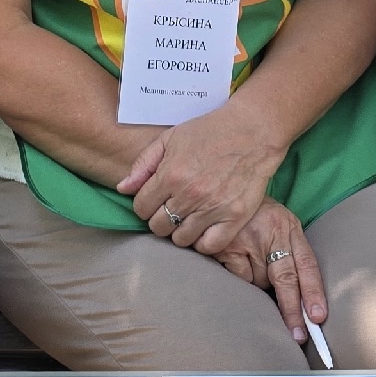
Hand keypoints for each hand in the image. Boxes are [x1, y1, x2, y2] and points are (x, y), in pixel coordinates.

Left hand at [116, 106, 286, 253]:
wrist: (252, 130)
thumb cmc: (209, 131)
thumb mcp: (170, 138)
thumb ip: (143, 164)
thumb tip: (123, 189)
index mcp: (170, 175)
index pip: (141, 208)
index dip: (145, 205)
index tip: (156, 200)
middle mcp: (189, 195)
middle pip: (158, 227)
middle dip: (161, 219)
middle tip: (172, 209)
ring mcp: (213, 208)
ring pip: (181, 239)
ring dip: (181, 231)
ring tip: (189, 218)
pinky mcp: (235, 216)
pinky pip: (210, 246)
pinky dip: (204, 242)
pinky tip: (205, 229)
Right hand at [213, 200, 327, 343]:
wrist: (220, 190)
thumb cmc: (254, 214)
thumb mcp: (278, 224)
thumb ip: (288, 251)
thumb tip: (297, 297)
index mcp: (289, 226)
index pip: (307, 263)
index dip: (313, 291)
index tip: (317, 316)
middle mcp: (272, 232)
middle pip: (286, 278)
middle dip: (292, 310)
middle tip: (299, 335)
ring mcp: (248, 239)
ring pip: (259, 281)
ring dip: (257, 284)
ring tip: (249, 261)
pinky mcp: (227, 246)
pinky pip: (239, 278)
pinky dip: (239, 278)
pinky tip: (233, 259)